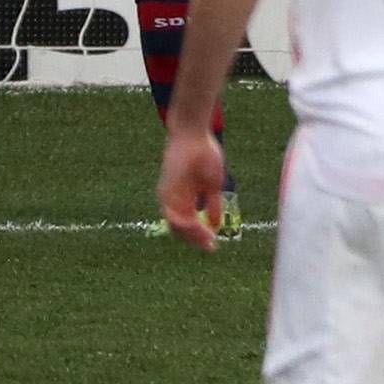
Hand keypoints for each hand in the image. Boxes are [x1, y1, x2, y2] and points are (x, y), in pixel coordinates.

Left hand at [158, 125, 225, 250]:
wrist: (192, 135)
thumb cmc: (204, 155)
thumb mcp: (213, 184)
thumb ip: (213, 204)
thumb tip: (217, 224)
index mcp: (184, 199)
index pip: (190, 224)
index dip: (201, 236)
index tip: (214, 244)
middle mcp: (174, 201)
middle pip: (180, 229)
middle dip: (196, 240)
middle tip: (212, 247)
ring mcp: (168, 198)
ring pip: (175, 226)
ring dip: (191, 236)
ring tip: (208, 240)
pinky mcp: (166, 193)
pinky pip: (172, 216)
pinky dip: (185, 226)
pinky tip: (199, 229)